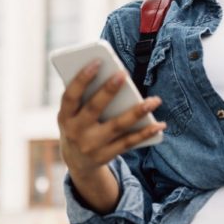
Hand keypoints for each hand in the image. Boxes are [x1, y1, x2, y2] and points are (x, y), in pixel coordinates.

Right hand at [57, 59, 166, 176]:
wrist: (77, 162)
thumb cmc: (79, 125)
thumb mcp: (72, 114)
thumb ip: (86, 97)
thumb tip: (111, 75)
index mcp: (64, 117)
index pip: (70, 96)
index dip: (82, 79)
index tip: (97, 62)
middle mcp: (76, 132)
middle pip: (94, 109)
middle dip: (108, 90)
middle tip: (123, 73)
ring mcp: (91, 146)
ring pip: (117, 126)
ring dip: (137, 112)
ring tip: (154, 100)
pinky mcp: (106, 156)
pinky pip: (129, 142)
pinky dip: (145, 133)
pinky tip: (159, 124)